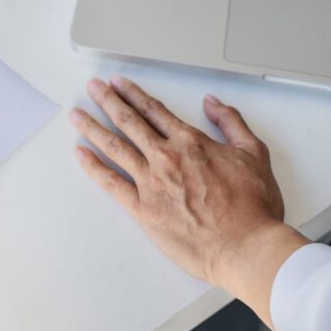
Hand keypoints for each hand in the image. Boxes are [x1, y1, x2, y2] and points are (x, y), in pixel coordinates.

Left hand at [69, 77, 309, 328]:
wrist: (246, 246)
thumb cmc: (252, 206)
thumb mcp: (254, 153)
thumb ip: (231, 122)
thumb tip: (212, 103)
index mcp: (190, 142)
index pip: (155, 111)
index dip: (134, 94)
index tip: (119, 84)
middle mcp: (166, 157)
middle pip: (129, 122)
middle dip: (108, 101)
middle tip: (92, 88)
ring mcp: (151, 183)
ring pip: (115, 147)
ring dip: (93, 128)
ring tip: (76, 115)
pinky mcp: (143, 210)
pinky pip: (111, 184)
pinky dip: (93, 167)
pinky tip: (81, 155)